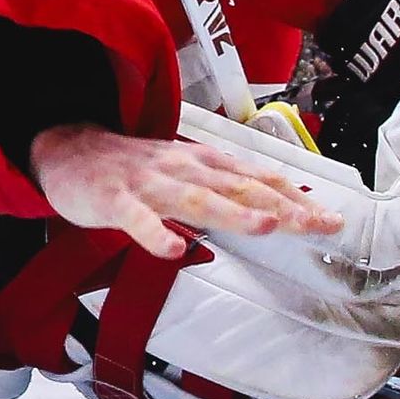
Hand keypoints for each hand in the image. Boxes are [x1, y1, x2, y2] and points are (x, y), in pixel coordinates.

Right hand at [29, 123, 341, 259]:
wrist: (68, 148)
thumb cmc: (132, 166)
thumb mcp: (185, 168)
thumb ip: (227, 185)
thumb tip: (280, 201)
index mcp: (202, 162)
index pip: (257, 179)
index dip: (295, 198)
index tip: (331, 220)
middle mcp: (182, 168)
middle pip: (238, 188)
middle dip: (281, 206)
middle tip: (319, 224)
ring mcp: (148, 184)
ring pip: (195, 199)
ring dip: (232, 212)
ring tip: (265, 226)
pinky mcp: (113, 200)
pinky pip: (135, 219)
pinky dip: (154, 233)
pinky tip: (172, 250)